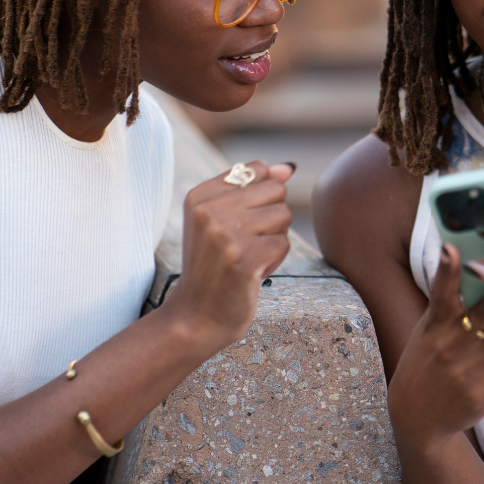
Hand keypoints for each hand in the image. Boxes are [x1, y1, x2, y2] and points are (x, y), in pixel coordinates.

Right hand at [166, 161, 293, 348]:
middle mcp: (208, 209)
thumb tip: (287, 167)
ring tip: (247, 258)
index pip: (258, 169)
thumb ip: (254, 190)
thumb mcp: (223, 221)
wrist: (196, 316)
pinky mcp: (243, 257)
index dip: (261, 198)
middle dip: (272, 219)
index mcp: (200, 195)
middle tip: (245, 243)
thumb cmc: (215, 267)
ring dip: (274, 240)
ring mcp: (225, 233)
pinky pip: (283, 244)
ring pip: (283, 215)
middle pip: (275, 190)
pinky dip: (274, 261)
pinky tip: (251, 273)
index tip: (237, 225)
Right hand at [387, 242, 483, 450]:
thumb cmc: (428, 361)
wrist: (420, 415)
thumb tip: (470, 263)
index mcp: (437, 323)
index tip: (454, 248)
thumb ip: (448, 301)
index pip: (441, 291)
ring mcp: (477, 364)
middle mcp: (456, 341)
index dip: (447, 270)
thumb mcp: (429, 329)